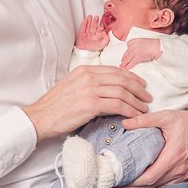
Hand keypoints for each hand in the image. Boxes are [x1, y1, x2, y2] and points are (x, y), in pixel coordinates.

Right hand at [24, 65, 151, 140]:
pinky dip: (130, 111)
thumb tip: (109, 87)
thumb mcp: (72, 85)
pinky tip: (134, 116)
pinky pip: (118, 105)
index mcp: (85, 70)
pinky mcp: (91, 104)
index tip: (141, 85)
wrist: (40, 117)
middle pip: (122, 80)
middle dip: (139, 89)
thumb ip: (89, 82)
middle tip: (147, 97)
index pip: (115, 71)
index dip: (132, 78)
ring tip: (143, 109)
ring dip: (136, 102)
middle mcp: (89, 76)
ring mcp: (90, 89)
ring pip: (122, 92)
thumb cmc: (54, 106)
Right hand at [75, 12, 109, 50]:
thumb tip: (105, 31)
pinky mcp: (81, 34)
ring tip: (90, 16)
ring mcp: (87, 34)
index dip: (100, 26)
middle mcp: (92, 35)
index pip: (99, 29)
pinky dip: (84, 23)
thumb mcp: (103, 44)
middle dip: (95, 21)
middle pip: (94, 26)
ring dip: (89, 21)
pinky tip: (86, 19)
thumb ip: (106, 38)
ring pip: (88, 26)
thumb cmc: (94, 49)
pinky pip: (83, 28)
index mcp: (98, 37)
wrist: (85, 52)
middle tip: (96, 17)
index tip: (101, 22)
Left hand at [107, 109, 187, 187]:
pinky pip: (167, 187)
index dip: (132, 184)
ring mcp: (184, 175)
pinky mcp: (186, 176)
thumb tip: (125, 122)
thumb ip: (145, 120)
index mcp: (173, 156)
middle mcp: (179, 169)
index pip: (149, 177)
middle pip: (151, 187)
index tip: (116, 185)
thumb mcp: (167, 116)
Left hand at [118, 36, 163, 68]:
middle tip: (121, 62)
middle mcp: (132, 46)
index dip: (126, 52)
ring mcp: (134, 52)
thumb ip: (137, 45)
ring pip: (127, 59)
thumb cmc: (153, 44)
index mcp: (133, 41)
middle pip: (126, 54)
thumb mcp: (142, 41)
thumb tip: (135, 51)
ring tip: (121, 67)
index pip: (127, 47)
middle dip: (123, 59)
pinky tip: (125, 69)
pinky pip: (131, 63)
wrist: (157, 47)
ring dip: (123, 64)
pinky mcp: (137, 57)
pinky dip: (127, 67)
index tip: (125, 55)